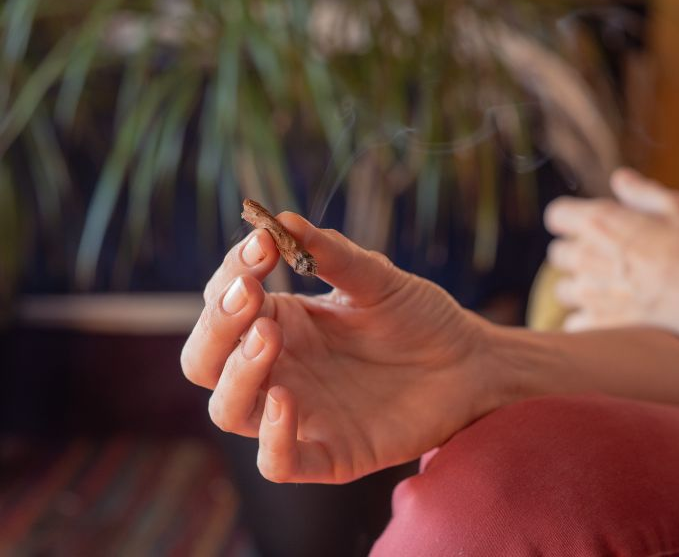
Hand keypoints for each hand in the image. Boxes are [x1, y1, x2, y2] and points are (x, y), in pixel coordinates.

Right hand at [181, 214, 487, 483]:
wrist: (469, 363)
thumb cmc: (418, 316)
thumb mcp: (377, 279)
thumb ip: (334, 255)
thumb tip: (283, 218)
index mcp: (282, 321)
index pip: (224, 300)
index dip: (232, 272)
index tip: (263, 244)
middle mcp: (278, 368)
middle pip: (206, 360)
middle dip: (217, 327)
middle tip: (251, 294)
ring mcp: (298, 414)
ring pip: (230, 410)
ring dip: (238, 374)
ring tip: (268, 336)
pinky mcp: (329, 454)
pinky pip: (278, 463)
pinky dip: (272, 439)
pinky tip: (285, 400)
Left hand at [544, 168, 678, 337]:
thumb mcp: (678, 208)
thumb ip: (641, 192)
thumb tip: (619, 179)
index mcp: (600, 223)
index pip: (557, 215)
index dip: (570, 220)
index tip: (586, 226)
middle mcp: (587, 257)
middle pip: (557, 253)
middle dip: (576, 253)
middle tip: (607, 259)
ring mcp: (590, 294)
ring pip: (563, 289)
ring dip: (581, 287)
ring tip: (611, 289)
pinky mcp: (598, 324)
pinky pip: (574, 322)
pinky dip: (588, 320)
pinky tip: (613, 316)